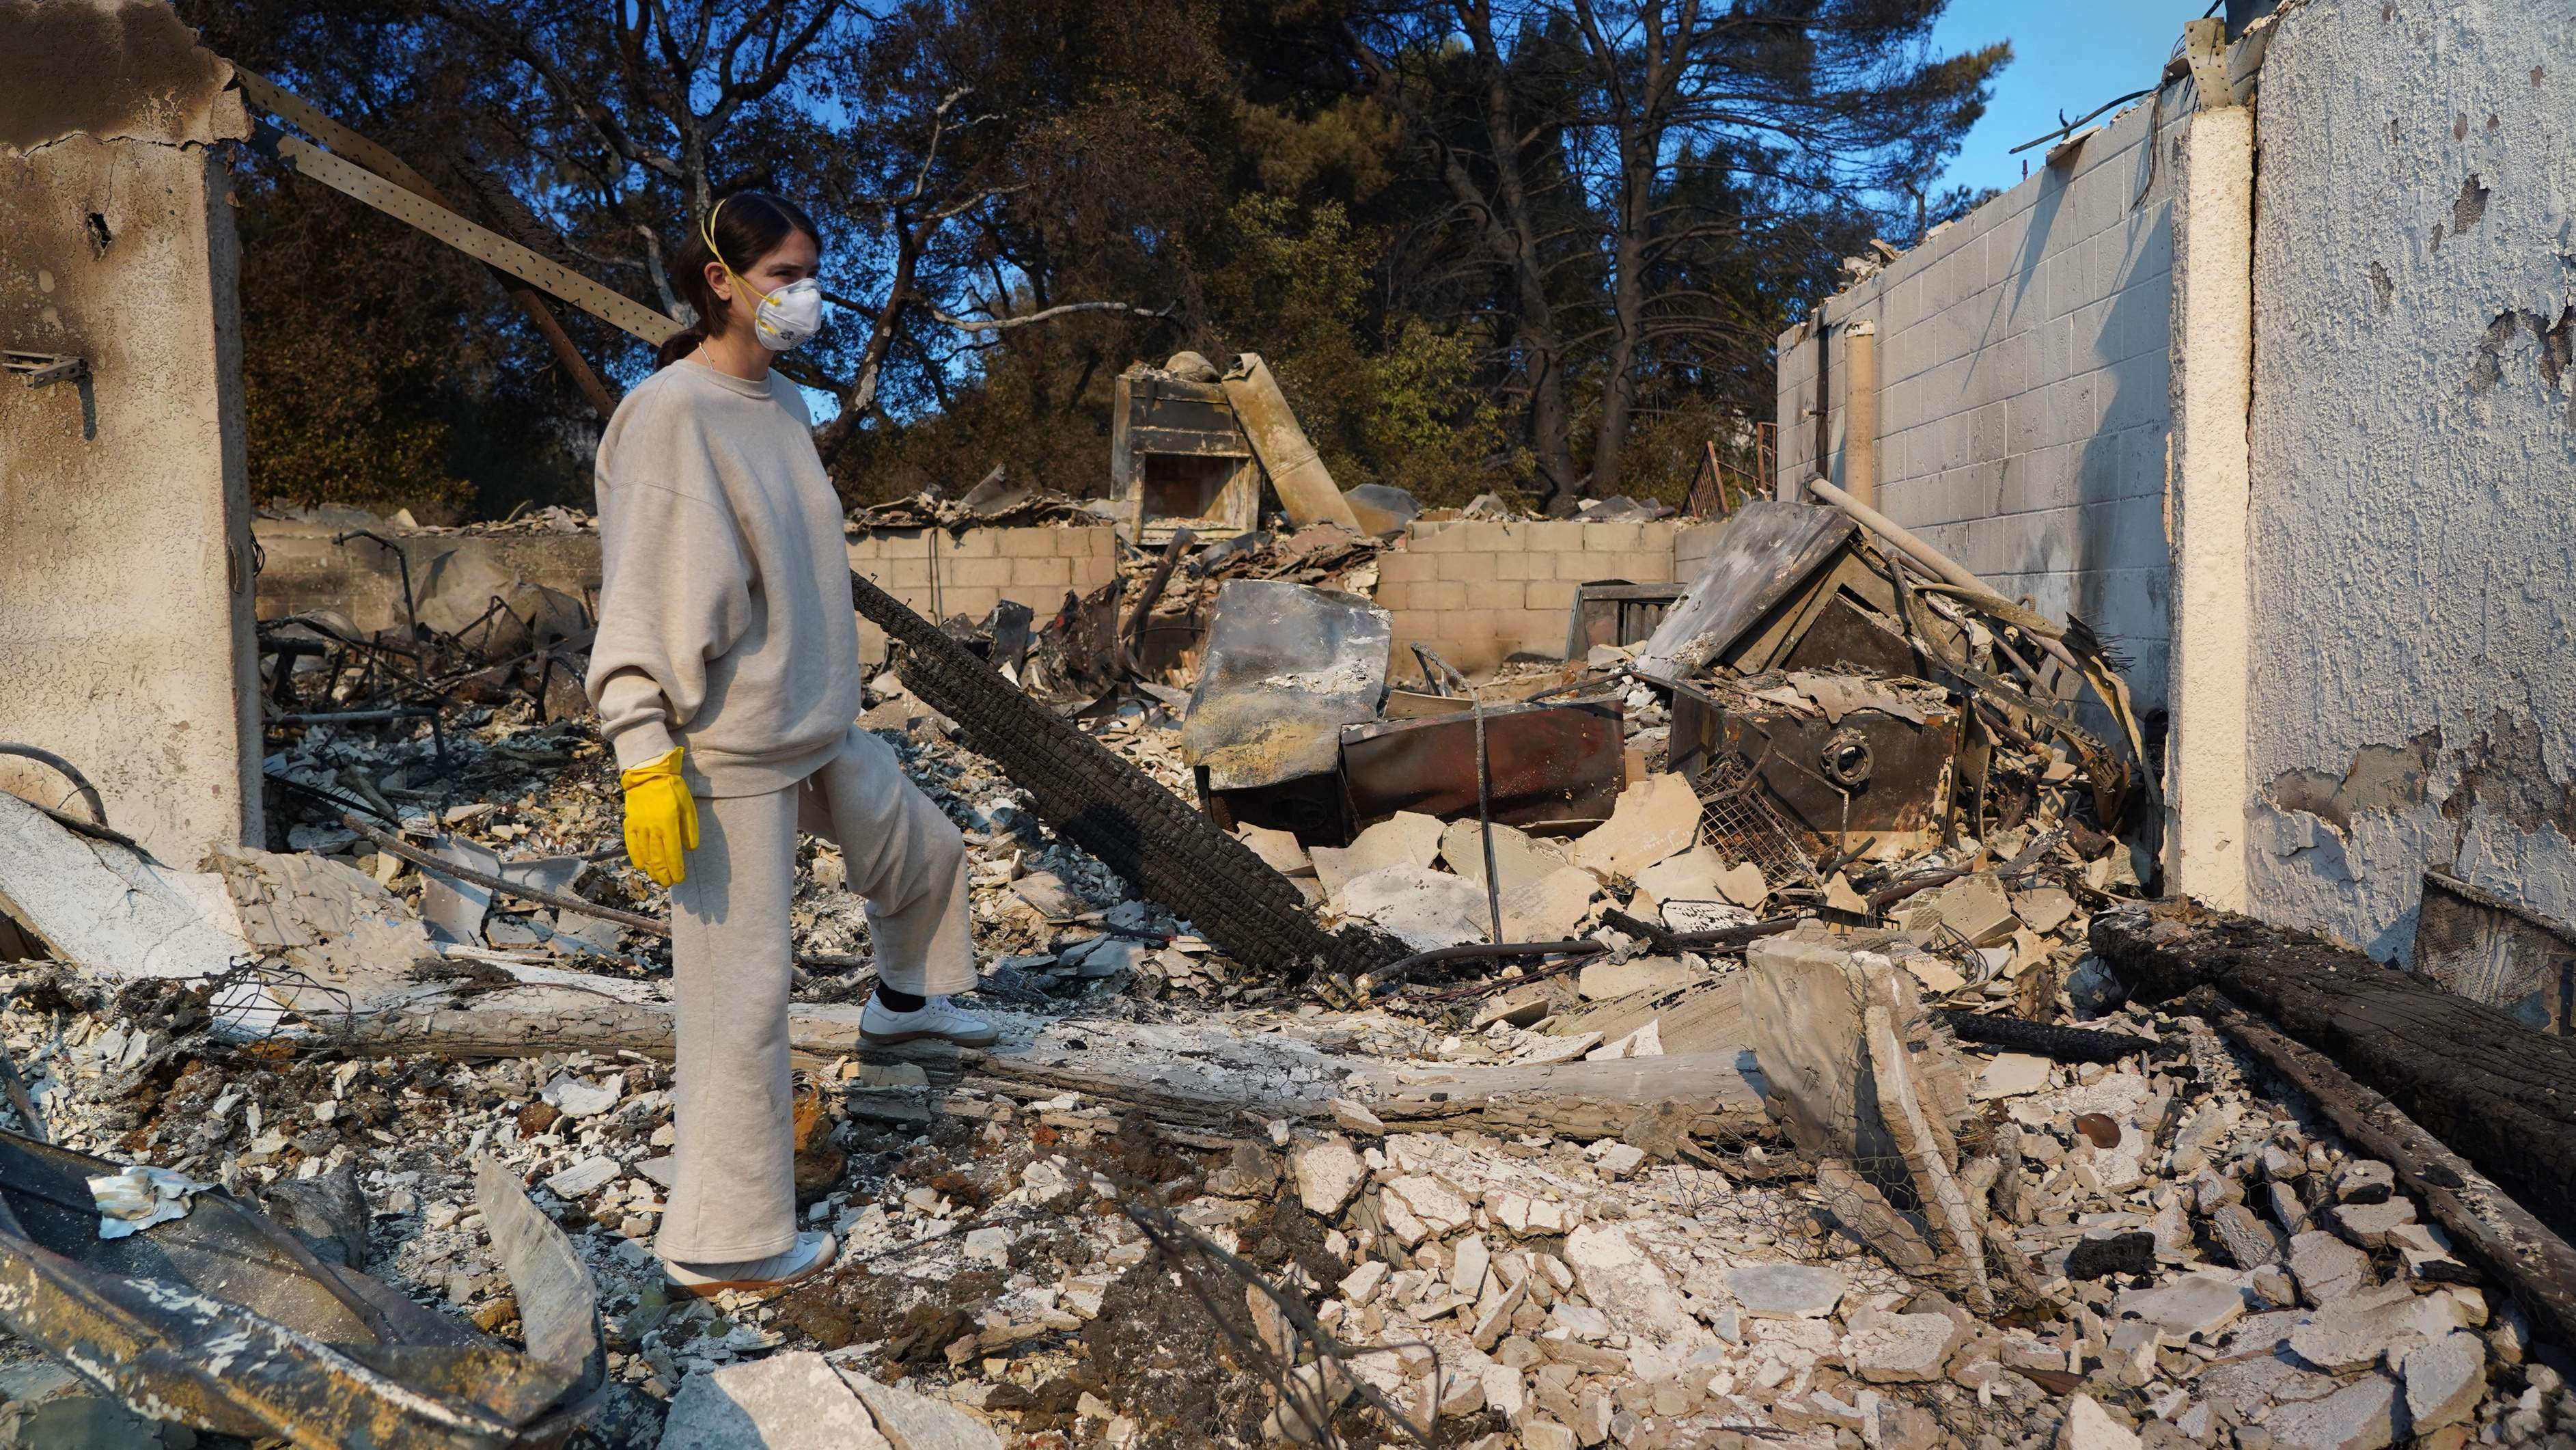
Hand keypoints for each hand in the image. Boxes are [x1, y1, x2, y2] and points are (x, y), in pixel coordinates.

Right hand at [620, 746, 698, 886]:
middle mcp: (653, 829)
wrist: (649, 773)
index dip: (676, 869)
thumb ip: (690, 829)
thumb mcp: (688, 806)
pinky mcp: (630, 823)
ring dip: (651, 869)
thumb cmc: (673, 789)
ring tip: (657, 878)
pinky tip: (641, 866)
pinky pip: (631, 845)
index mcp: (669, 825)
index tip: (680, 878)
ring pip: (644, 855)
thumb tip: (690, 849)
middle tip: (668, 884)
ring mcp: (639, 827)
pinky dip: (636, 857)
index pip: (673, 854)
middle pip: (658, 859)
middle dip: (664, 874)